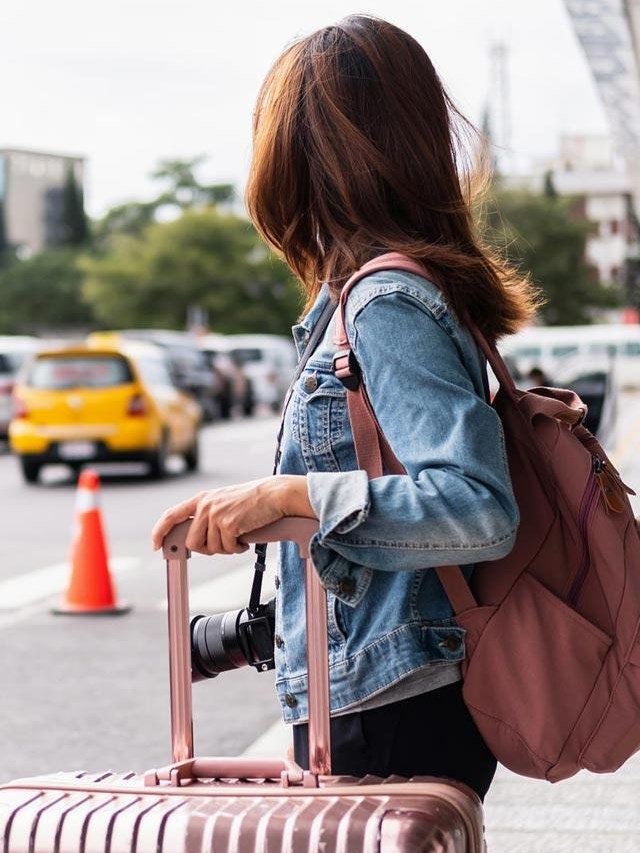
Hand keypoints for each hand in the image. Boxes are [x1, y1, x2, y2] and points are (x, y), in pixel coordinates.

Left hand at [151, 475, 315, 554]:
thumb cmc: (252, 500)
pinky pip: (227, 548)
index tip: (157, 545)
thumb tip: (195, 541)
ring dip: (226, 548)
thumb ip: (207, 515)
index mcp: (202, 499)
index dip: (159, 532)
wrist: (273, 494)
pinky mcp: (228, 524)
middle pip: (192, 542)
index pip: (171, 515)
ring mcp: (216, 515)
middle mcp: (205, 506)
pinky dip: (237, 548)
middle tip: (224, 544)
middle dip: (207, 549)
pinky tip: (245, 538)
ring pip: (211, 549)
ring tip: (238, 537)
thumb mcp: (223, 502)